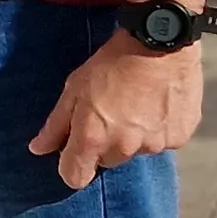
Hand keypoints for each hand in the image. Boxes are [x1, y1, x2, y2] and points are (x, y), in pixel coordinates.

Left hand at [29, 32, 202, 190]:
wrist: (161, 40)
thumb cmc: (113, 61)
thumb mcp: (75, 87)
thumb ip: (56, 124)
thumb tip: (37, 149)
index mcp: (93, 138)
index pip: (75, 177)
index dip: (72, 164)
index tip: (76, 150)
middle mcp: (124, 148)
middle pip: (108, 161)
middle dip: (106, 144)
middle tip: (111, 112)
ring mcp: (154, 145)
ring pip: (137, 151)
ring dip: (135, 136)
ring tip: (138, 103)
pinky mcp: (179, 137)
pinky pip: (164, 142)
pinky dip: (160, 128)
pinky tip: (159, 103)